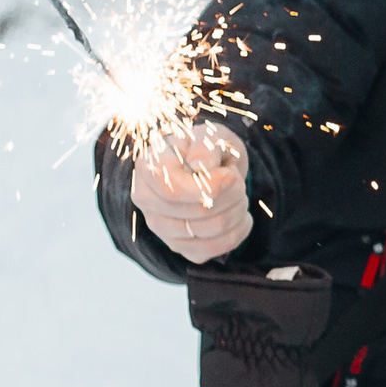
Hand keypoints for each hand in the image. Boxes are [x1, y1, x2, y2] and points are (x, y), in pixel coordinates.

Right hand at [134, 123, 252, 263]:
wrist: (211, 166)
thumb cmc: (208, 149)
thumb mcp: (211, 136)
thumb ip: (206, 146)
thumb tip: (201, 167)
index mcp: (149, 167)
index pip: (175, 191)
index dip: (211, 187)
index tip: (230, 175)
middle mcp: (146, 199)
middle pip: (199, 213)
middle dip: (233, 196)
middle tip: (237, 182)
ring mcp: (160, 226)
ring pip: (209, 232)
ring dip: (238, 213)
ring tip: (238, 197)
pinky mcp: (178, 245)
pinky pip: (211, 250)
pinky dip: (236, 233)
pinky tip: (239, 217)